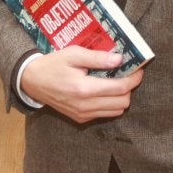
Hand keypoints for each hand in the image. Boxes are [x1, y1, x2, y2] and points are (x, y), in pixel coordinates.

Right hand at [17, 47, 143, 122]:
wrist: (33, 81)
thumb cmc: (54, 64)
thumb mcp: (74, 54)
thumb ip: (97, 58)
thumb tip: (119, 59)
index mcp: (84, 89)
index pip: (120, 88)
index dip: (134, 78)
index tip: (139, 68)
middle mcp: (85, 106)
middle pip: (123, 102)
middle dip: (130, 88)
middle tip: (128, 74)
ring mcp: (83, 114)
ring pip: (116, 111)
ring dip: (122, 97)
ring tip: (117, 81)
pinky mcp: (80, 119)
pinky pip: (104, 114)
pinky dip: (111, 103)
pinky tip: (105, 90)